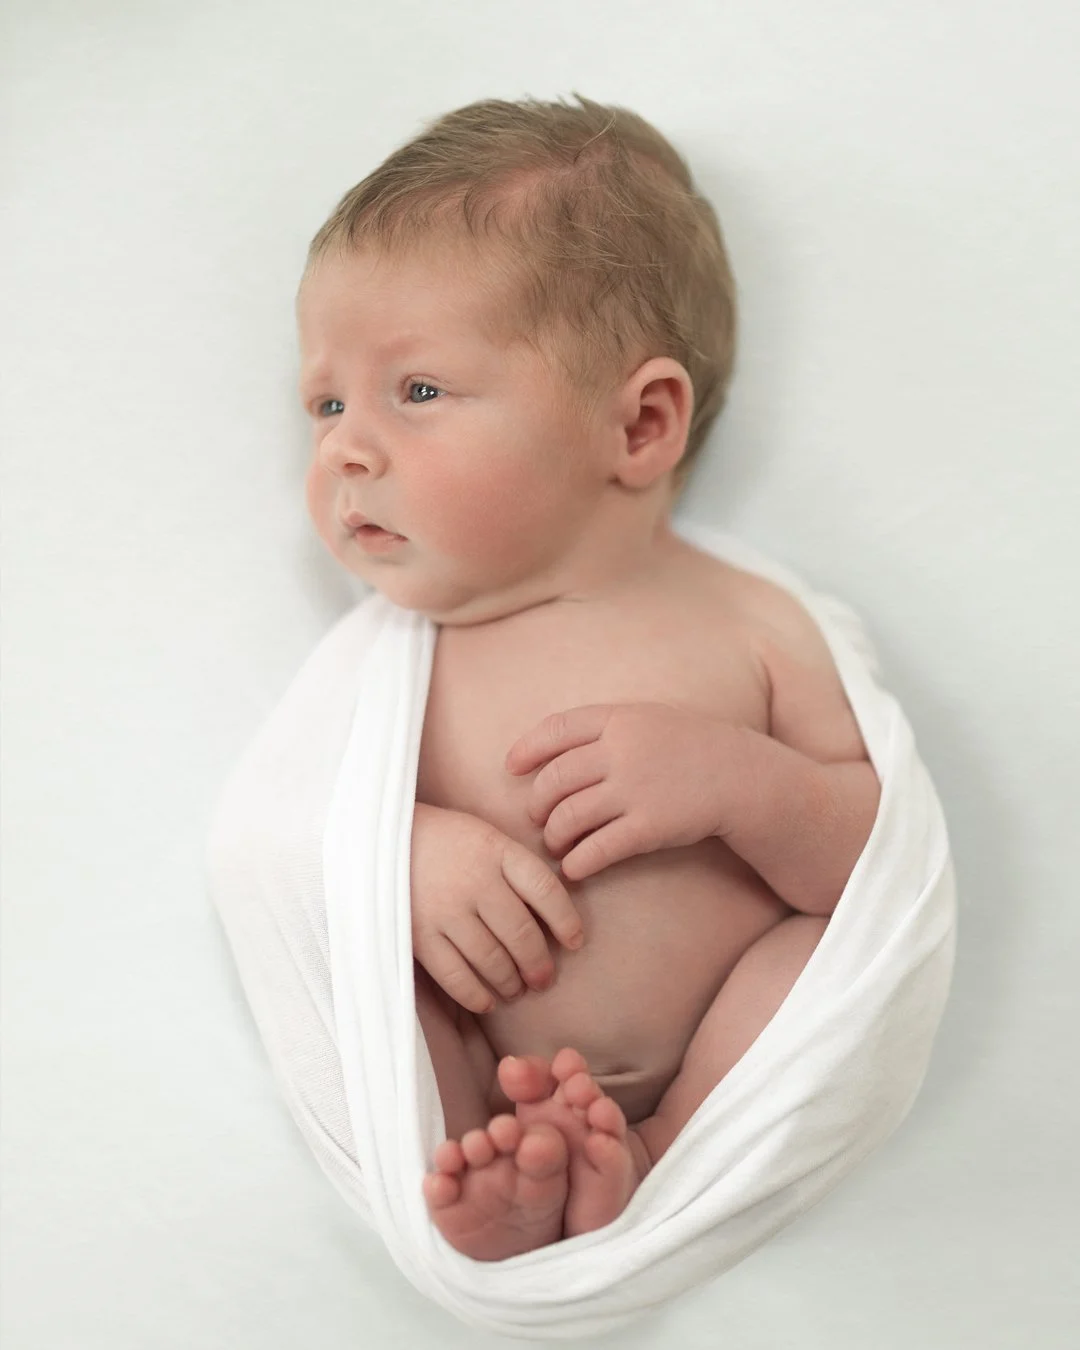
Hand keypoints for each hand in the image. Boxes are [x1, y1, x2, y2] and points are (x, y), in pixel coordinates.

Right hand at [409, 802, 583, 1014]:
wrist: (378, 837)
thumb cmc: (443, 839)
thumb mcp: (485, 836)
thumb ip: (515, 867)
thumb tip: (550, 912)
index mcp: (497, 851)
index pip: (546, 890)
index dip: (567, 921)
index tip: (575, 941)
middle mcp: (475, 881)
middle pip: (521, 933)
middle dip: (539, 963)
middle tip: (543, 978)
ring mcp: (446, 910)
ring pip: (492, 959)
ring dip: (510, 981)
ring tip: (516, 989)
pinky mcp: (418, 934)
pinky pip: (455, 975)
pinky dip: (475, 995)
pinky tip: (487, 1002)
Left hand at [505, 702, 732, 881]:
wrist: (741, 776)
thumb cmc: (690, 747)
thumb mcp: (649, 719)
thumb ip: (605, 728)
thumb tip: (551, 746)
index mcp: (620, 720)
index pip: (555, 729)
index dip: (526, 750)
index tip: (512, 767)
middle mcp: (622, 751)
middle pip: (554, 779)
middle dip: (536, 803)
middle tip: (536, 818)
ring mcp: (635, 789)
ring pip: (568, 817)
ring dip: (553, 836)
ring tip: (555, 844)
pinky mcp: (649, 827)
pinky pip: (596, 849)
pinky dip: (577, 863)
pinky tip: (574, 868)